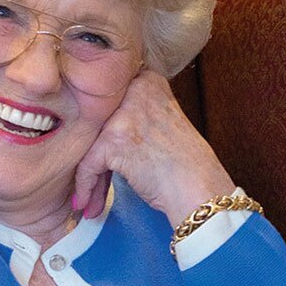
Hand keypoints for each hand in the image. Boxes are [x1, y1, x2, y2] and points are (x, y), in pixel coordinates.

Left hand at [73, 70, 235, 225]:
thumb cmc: (185, 164)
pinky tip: (87, 204)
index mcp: (148, 81)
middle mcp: (135, 90)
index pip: (109, 101)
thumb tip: (97, 126)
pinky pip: (87, 164)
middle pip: (97, 122)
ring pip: (89, 143)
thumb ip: (134, 114)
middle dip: (92, 153)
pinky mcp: (113, 139)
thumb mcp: (162, 121)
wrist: (200, 189)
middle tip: (91, 178)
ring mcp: (123, 114)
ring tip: (91, 198)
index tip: (94, 149)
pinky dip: (85, 187)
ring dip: (89, 175)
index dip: (99, 129)